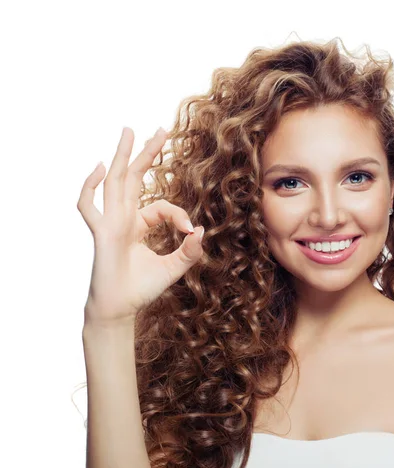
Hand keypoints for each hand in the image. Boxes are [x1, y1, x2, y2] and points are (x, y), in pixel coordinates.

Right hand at [77, 127, 204, 328]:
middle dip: (147, 153)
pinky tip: (101, 167)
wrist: (121, 309)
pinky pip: (89, 206)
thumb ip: (189, 251)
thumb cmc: (142, 288)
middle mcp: (124, 218)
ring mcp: (111, 223)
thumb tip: (201, 230)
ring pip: (116, 182)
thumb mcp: (174, 267)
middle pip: (135, 178)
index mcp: (139, 224)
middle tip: (160, 129)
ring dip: (123, 156)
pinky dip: (90, 187)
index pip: (163, 206)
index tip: (190, 231)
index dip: (180, 214)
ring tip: (129, 131)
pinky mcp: (101, 233)